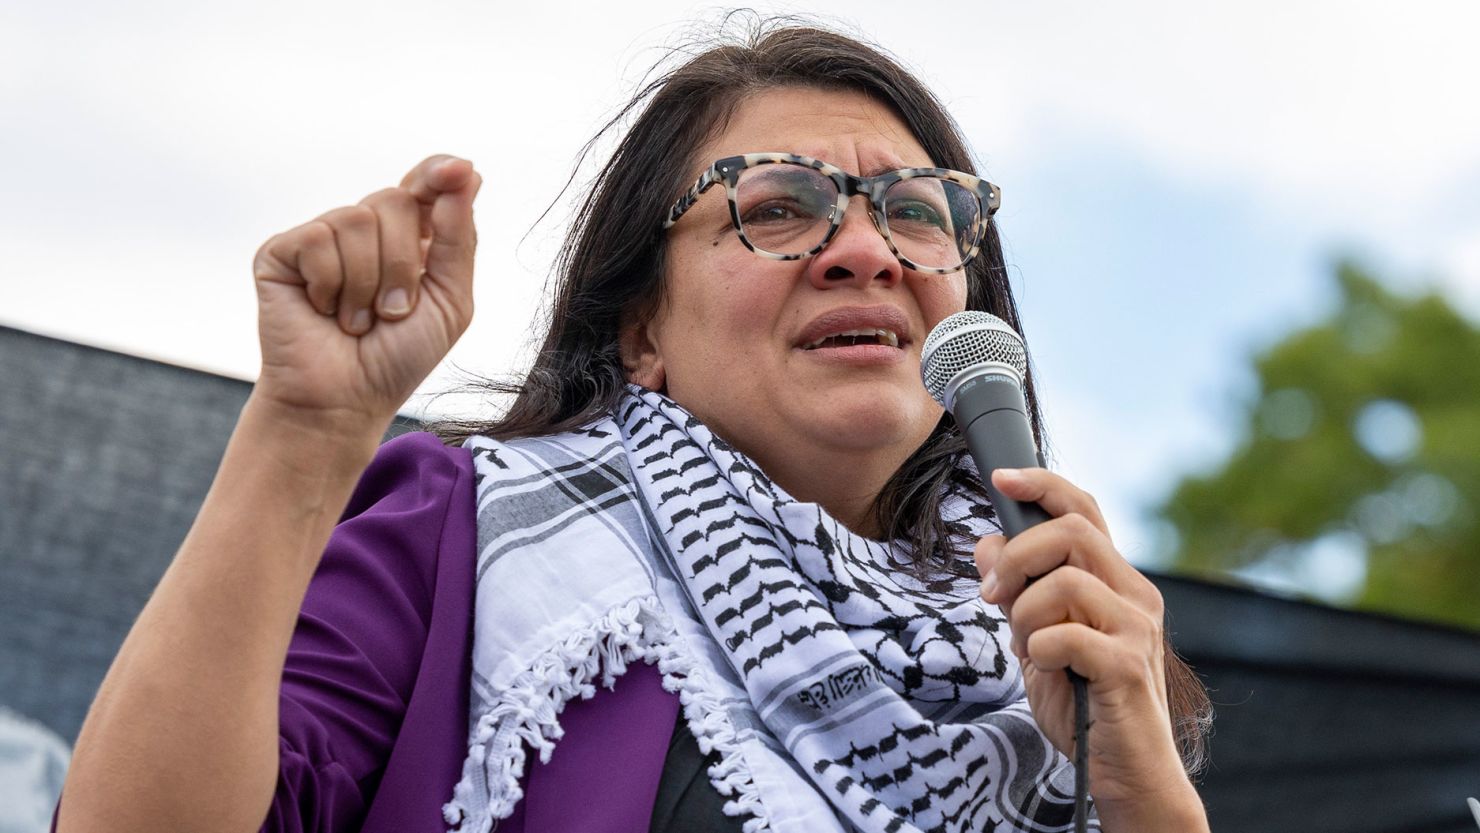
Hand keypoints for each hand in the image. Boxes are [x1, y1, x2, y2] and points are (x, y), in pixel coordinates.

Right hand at [251, 155, 481, 432]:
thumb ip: (459, 239)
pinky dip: (331, 286)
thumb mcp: (450, 301)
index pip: (424, 185)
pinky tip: (323, 312)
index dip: (438, 174)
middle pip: (396, 200)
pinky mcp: (281, 252)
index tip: (458, 170)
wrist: (345, 400)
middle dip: (405, 265)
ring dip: (368, 284)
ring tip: (357, 319)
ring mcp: (321, 237)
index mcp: (409, 237)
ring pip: (357, 220)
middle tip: (393, 311)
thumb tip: (466, 173)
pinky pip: (318, 239)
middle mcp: (364, 229)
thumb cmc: (398, 356)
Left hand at [975, 468, 1202, 821]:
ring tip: (1027, 649)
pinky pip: (1066, 634)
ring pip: (1065, 580)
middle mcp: (1135, 595)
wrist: (1125, 775)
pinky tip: (1045, 670)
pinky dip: (1039, 649)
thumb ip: (1018, 594)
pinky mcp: (1129, 665)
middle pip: (1072, 530)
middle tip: (991, 596)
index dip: (1042, 485)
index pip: (1084, 510)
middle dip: (1017, 556)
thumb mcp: (1038, 642)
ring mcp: (1137, 628)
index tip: (1000, 479)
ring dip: (1025, 613)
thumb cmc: (1085, 709)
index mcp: (1115, 583)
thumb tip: (985, 543)